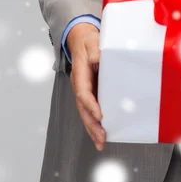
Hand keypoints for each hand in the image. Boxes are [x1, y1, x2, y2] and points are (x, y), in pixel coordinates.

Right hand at [67, 23, 105, 151]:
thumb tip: (98, 58)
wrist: (81, 39)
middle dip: (91, 125)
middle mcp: (79, 84)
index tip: (100, 115)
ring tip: (100, 143)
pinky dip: (94, 124)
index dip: (90, 105)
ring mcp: (83, 90)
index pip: (83, 92)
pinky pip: (90, 110)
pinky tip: (101, 135)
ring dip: (92, 129)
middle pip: (82, 108)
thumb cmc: (88, 40)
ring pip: (85, 113)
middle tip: (101, 138)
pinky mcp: (90, 92)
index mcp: (80, 73)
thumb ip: (95, 49)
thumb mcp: (92, 41)